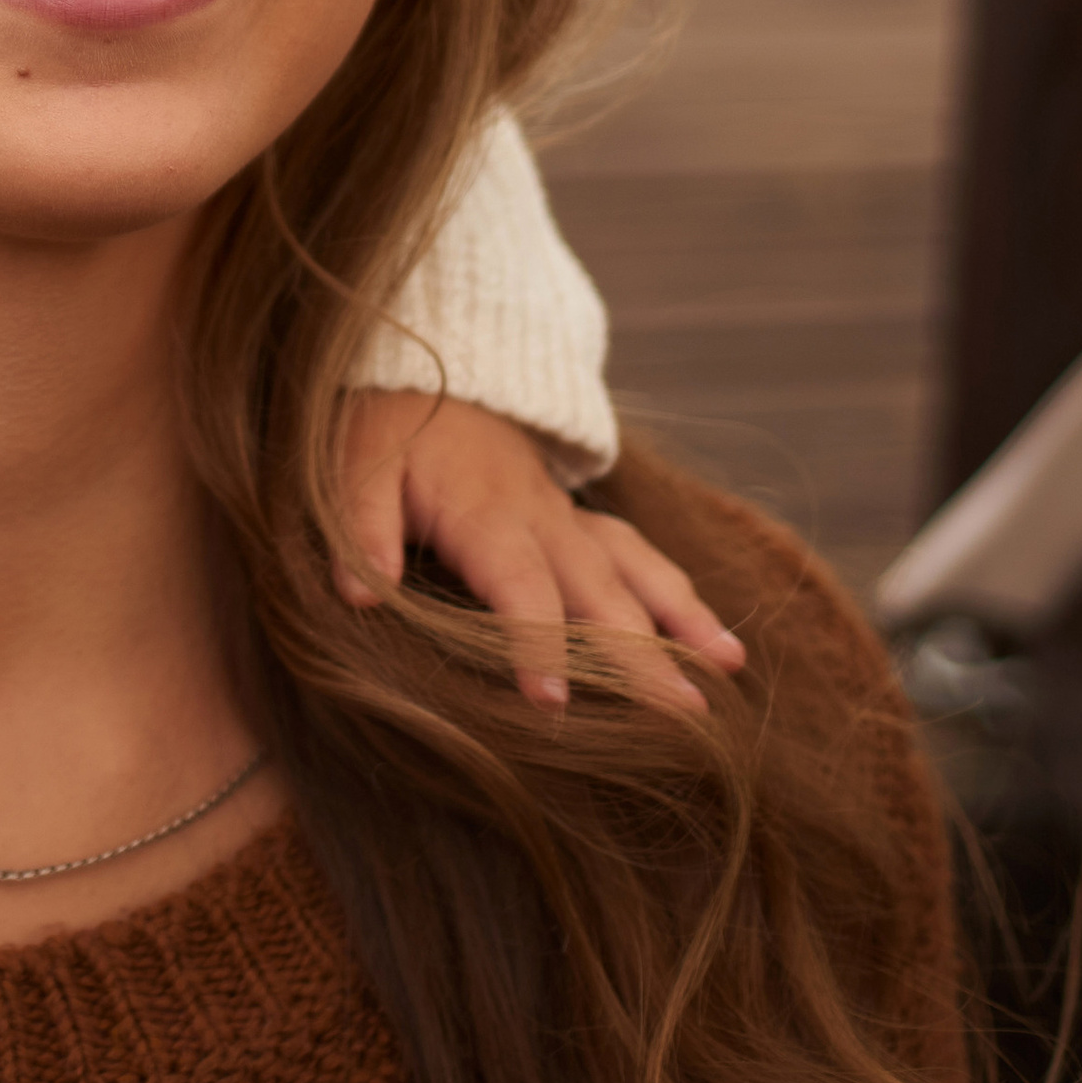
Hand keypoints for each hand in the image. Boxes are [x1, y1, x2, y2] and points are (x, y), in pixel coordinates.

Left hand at [338, 389, 747, 714]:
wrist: (430, 366)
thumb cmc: (387, 427)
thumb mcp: (354, 466)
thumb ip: (362, 526)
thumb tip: (358, 595)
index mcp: (485, 513)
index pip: (518, 584)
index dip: (537, 641)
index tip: (554, 701)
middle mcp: (542, 518)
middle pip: (598, 591)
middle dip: (642, 654)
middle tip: (682, 715)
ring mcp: (568, 519)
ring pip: (635, 571)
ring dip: (682, 621)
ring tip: (727, 672)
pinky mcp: (579, 521)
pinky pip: (638, 557)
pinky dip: (680, 598)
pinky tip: (718, 644)